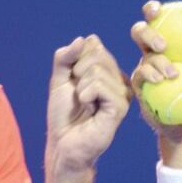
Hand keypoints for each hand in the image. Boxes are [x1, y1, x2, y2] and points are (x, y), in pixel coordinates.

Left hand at [45, 35, 131, 173]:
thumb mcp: (59, 79)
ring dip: (80, 89)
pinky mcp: (120, 107)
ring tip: (84, 105)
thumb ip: (65, 57)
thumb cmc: (63, 114)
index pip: (93, 43)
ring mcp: (122, 93)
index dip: (74, 60)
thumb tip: (82, 38)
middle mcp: (119, 79)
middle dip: (77, 72)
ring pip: (97, 70)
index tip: (73, 81)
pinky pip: (98, 86)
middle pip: (96, 52)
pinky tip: (89, 110)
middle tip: (78, 95)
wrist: (63, 143)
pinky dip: (85, 96)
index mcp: (108, 70)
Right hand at [130, 0, 181, 135]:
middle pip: (140, 31)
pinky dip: (150, 75)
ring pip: (143, 56)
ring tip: (174, 74)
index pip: (157, 18)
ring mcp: (145, 68)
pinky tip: (160, 80)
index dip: (152, 9)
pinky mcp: (140, 86)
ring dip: (158, 63)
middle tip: (164, 45)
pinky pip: (140, 75)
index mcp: (170, 39)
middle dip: (148, 33)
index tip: (158, 10)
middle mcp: (154, 50)